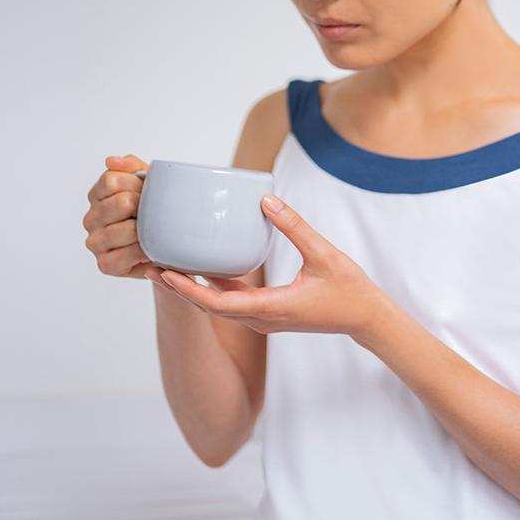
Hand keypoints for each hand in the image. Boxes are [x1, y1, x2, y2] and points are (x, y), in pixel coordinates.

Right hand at [84, 154, 160, 282]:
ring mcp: (95, 242)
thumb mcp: (146, 181)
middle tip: (157, 212)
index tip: (148, 190)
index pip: (111, 180)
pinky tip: (152, 248)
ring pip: (126, 229)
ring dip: (147, 230)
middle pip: (121, 203)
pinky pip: (127, 253)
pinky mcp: (105, 264)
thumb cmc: (153, 210)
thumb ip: (130, 166)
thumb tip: (111, 161)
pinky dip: (144, 250)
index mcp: (97, 195)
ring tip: (156, 231)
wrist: (166, 244)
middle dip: (146, 206)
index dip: (137, 184)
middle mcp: (91, 218)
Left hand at [143, 193, 387, 337]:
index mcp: (272, 309)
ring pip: (219, 306)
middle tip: (153, 264)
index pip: (218, 304)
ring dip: (194, 289)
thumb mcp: (323, 253)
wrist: (366, 319)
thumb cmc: (349, 290)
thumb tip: (265, 200)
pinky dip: (214, 287)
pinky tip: (203, 267)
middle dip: (180, 288)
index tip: (164, 273)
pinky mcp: (269, 313)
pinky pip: (233, 302)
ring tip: (169, 264)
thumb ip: (294, 227)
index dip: (188, 290)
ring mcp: (264, 320)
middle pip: (210, 307)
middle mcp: (262, 319)